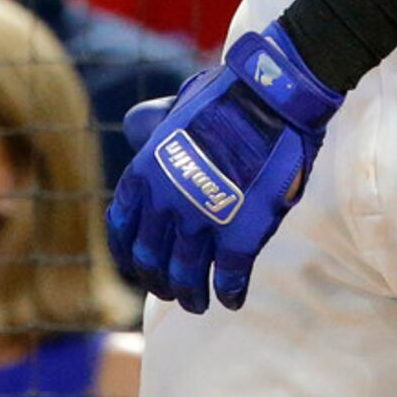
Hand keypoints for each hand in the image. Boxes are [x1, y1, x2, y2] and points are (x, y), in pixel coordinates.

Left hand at [106, 24, 342, 314]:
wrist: (273, 95)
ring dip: (191, 296)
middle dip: (160, 281)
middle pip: (152, 262)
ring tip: (199, 303)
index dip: (128, 254)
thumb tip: (136, 127)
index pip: (123, 229)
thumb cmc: (230, 93)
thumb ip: (156, 124)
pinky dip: (230, 293)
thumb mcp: (179, 105)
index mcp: (145, 173)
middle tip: (173, 290)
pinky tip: (233, 297)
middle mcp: (165, 204)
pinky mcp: (239, 235)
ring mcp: (202, 223)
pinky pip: (229, 278)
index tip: (138, 267)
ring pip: (186, 278)